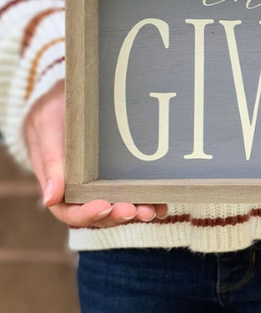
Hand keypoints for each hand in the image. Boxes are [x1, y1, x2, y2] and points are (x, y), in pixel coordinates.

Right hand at [24, 79, 166, 227]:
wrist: (65, 96)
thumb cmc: (52, 114)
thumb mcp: (48, 132)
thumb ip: (51, 163)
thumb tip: (50, 199)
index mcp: (59, 185)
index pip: (70, 211)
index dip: (86, 214)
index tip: (104, 206)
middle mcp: (82, 190)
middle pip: (99, 213)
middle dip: (117, 215)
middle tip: (135, 210)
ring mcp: (103, 183)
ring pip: (119, 206)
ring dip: (136, 211)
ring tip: (152, 210)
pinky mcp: (120, 173)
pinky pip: (134, 191)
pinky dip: (147, 200)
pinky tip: (161, 203)